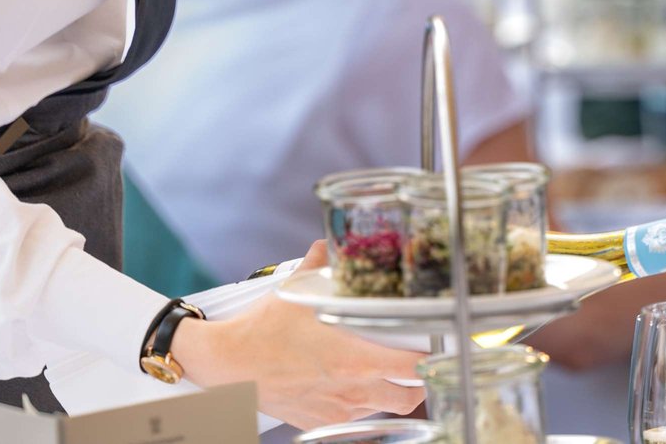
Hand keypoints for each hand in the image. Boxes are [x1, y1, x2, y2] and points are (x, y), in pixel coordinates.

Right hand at [173, 242, 424, 428]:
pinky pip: (352, 418)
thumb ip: (318, 265)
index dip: (432, 359)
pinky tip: (350, 385)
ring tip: (383, 372)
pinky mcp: (317, 420)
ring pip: (381, 409)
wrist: (228, 366)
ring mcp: (336, 408)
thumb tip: (326, 245)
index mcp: (356, 358)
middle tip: (416, 364)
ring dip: (388, 392)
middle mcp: (352, 388)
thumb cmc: (261, 331)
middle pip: (408, 398)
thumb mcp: (294, 291)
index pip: (415, 367)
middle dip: (418, 383)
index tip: (437, 346)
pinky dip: (359, 404)